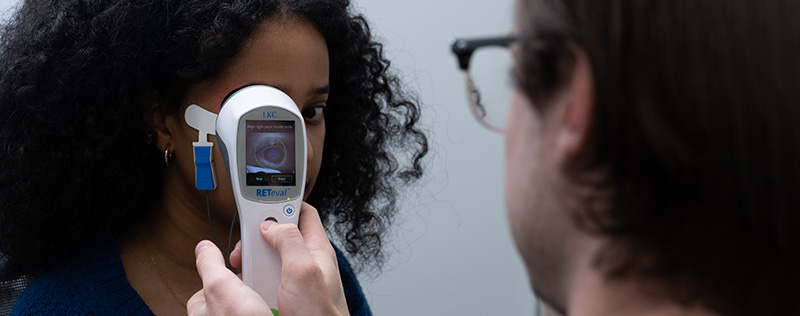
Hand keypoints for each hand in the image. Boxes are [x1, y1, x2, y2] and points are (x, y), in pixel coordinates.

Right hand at [188, 202, 349, 315]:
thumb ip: (289, 241)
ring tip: (245, 267)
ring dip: (255, 259)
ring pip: (271, 256)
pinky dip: (256, 278)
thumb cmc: (320, 314)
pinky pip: (268, 277)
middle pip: (281, 233)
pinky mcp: (288, 293)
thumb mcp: (303, 270)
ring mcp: (298, 278)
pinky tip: (250, 285)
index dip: (282, 202)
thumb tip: (272, 224)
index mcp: (316, 248)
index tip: (262, 203)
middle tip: (246, 245)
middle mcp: (308, 260)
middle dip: (260, 235)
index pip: (303, 211)